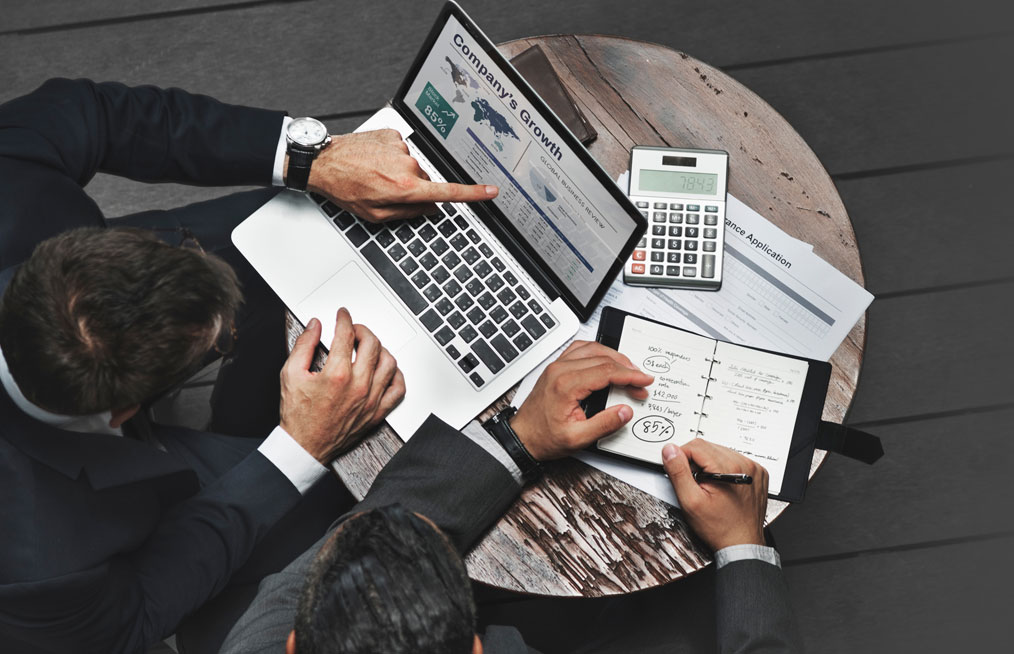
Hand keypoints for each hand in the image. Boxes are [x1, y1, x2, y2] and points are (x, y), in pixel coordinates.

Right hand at [279, 308, 405, 462]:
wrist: (305, 446)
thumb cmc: (298, 415)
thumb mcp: (290, 374)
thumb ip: (303, 346)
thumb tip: (315, 326)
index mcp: (336, 375)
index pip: (346, 335)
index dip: (344, 319)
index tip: (342, 315)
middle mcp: (358, 386)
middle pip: (372, 344)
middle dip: (362, 330)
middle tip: (354, 330)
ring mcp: (371, 399)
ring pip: (389, 363)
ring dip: (380, 349)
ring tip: (368, 348)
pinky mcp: (377, 412)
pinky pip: (398, 389)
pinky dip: (395, 375)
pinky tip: (384, 369)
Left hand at [303, 129, 497, 221]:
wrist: (323, 161)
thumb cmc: (345, 188)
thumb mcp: (376, 214)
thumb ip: (407, 213)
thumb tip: (427, 209)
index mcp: (406, 188)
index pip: (448, 192)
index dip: (473, 194)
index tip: (491, 192)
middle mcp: (408, 165)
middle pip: (425, 181)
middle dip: (411, 188)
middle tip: (385, 190)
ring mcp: (401, 147)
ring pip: (412, 166)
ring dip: (398, 172)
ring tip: (373, 174)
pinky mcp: (393, 135)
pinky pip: (401, 150)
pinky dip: (390, 157)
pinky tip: (373, 161)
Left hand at [510, 341, 653, 460]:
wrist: (522, 437)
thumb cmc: (544, 437)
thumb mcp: (577, 439)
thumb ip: (604, 424)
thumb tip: (625, 411)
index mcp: (566, 385)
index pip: (607, 371)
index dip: (630, 375)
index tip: (644, 381)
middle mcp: (560, 370)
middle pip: (602, 358)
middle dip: (627, 368)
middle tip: (640, 382)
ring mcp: (556, 366)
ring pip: (592, 348)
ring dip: (614, 356)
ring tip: (629, 369)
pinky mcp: (555, 367)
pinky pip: (579, 349)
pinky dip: (597, 351)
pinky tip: (606, 359)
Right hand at [662, 439, 767, 550]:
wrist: (742, 544)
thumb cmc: (719, 528)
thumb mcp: (690, 501)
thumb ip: (678, 472)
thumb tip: (670, 451)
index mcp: (728, 468)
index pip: (696, 445)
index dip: (682, 457)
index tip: (681, 473)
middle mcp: (745, 464)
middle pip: (709, 447)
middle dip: (696, 461)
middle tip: (695, 483)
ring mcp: (753, 469)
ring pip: (721, 452)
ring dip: (710, 464)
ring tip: (709, 486)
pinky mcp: (758, 474)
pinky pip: (734, 460)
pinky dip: (724, 468)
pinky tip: (722, 485)